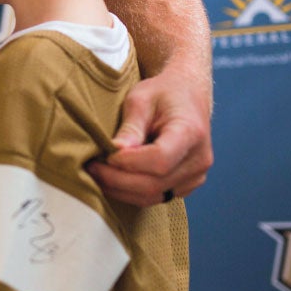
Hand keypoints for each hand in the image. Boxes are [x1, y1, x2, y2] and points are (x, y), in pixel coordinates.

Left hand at [88, 64, 212, 205]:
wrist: (187, 96)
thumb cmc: (163, 93)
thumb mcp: (141, 99)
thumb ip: (130, 126)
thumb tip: (115, 151)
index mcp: (191, 132)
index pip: (160, 159)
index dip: (129, 162)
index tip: (107, 155)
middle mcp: (199, 159)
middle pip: (154, 183)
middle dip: (117, 179)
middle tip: (92, 168)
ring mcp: (196, 175)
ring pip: (154, 196)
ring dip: (121, 190)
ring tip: (98, 174)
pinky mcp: (187, 184)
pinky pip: (157, 197)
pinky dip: (132, 193)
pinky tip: (115, 179)